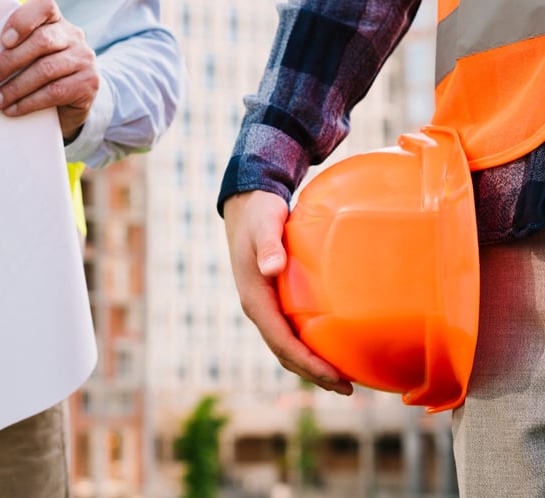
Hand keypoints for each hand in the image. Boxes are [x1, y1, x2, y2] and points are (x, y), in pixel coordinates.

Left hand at [0, 0, 98, 140]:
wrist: (72, 102)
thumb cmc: (39, 74)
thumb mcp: (29, 55)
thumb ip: (13, 47)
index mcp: (56, 20)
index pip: (44, 6)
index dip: (23, 20)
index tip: (3, 41)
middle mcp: (74, 35)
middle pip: (42, 41)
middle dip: (9, 61)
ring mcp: (84, 59)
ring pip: (46, 69)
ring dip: (15, 87)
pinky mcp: (89, 83)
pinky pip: (55, 91)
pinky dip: (29, 102)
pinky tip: (12, 110)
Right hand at [223, 190, 352, 394]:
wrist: (247, 206)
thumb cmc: (259, 215)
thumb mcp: (264, 226)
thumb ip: (269, 246)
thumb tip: (271, 268)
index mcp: (254, 298)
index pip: (280, 341)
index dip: (306, 362)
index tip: (333, 376)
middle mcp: (258, 308)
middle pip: (284, 352)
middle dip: (313, 373)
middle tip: (347, 388)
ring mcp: (265, 306)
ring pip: (286, 346)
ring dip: (310, 366)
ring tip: (342, 379)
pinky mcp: (273, 300)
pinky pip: (290, 332)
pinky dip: (308, 347)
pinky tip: (330, 347)